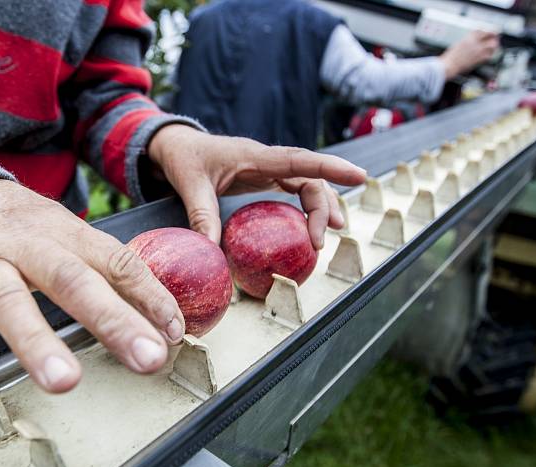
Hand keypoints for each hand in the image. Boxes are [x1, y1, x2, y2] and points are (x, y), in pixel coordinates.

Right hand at [0, 180, 184, 399]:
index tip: (173, 332)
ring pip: (10, 299)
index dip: (149, 295)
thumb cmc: (23, 225)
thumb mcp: (67, 234)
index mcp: (66, 232)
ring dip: (37, 342)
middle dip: (112, 320)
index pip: (116, 260)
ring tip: (63, 381)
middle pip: (72, 279)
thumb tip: (161, 316)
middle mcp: (29, 244)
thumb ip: (107, 270)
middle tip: (146, 358)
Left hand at [148, 125, 366, 248]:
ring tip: (327, 237)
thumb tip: (209, 251)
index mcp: (254, 156)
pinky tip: (311, 227)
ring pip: (306, 184)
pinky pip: (294, 189)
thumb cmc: (184, 160)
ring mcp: (268, 168)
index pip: (300, 160)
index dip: (331, 168)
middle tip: (321, 242)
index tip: (359, 176)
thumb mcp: (189, 186)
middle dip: (323, 207)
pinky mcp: (264, 178)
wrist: (176, 146)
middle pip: (309, 179)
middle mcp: (267, 160)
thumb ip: (201, 216)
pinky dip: (306, 208)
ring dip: (320, 208)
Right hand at [440, 30, 499, 78]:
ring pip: (492, 45)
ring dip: (494, 46)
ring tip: (493, 48)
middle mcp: (475, 42)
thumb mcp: (458, 45)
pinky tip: (488, 56)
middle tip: (495, 39)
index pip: (482, 31)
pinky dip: (489, 55)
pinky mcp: (479, 59)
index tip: (489, 33)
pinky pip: (489, 55)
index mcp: (468, 37)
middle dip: (494, 37)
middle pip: (491, 35)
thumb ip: (467, 42)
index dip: (487, 32)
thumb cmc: (450, 58)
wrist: (448, 65)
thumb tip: (473, 42)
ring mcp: (478, 50)